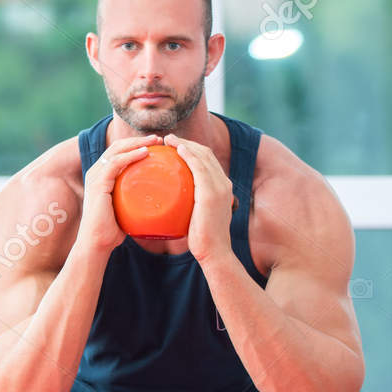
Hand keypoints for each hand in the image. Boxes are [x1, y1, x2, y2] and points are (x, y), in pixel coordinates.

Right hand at [78, 134, 158, 256]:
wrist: (96, 244)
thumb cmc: (111, 231)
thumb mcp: (126, 209)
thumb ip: (135, 200)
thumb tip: (158, 199)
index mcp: (101, 176)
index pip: (118, 152)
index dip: (136, 145)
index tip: (156, 145)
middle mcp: (95, 172)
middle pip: (117, 146)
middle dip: (139, 139)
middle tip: (159, 139)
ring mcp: (95, 176)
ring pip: (117, 150)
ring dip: (137, 143)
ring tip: (155, 142)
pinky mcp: (98, 183)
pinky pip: (115, 162)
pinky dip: (131, 155)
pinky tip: (145, 153)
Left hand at [163, 133, 234, 263]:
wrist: (214, 253)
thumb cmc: (202, 240)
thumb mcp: (198, 217)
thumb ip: (190, 207)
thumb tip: (171, 204)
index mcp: (222, 188)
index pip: (208, 162)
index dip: (192, 150)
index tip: (175, 146)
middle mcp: (224, 183)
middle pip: (206, 154)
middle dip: (187, 142)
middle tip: (168, 139)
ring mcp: (220, 187)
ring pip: (203, 156)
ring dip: (185, 144)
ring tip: (168, 140)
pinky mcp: (212, 193)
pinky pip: (199, 167)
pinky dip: (189, 155)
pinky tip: (177, 149)